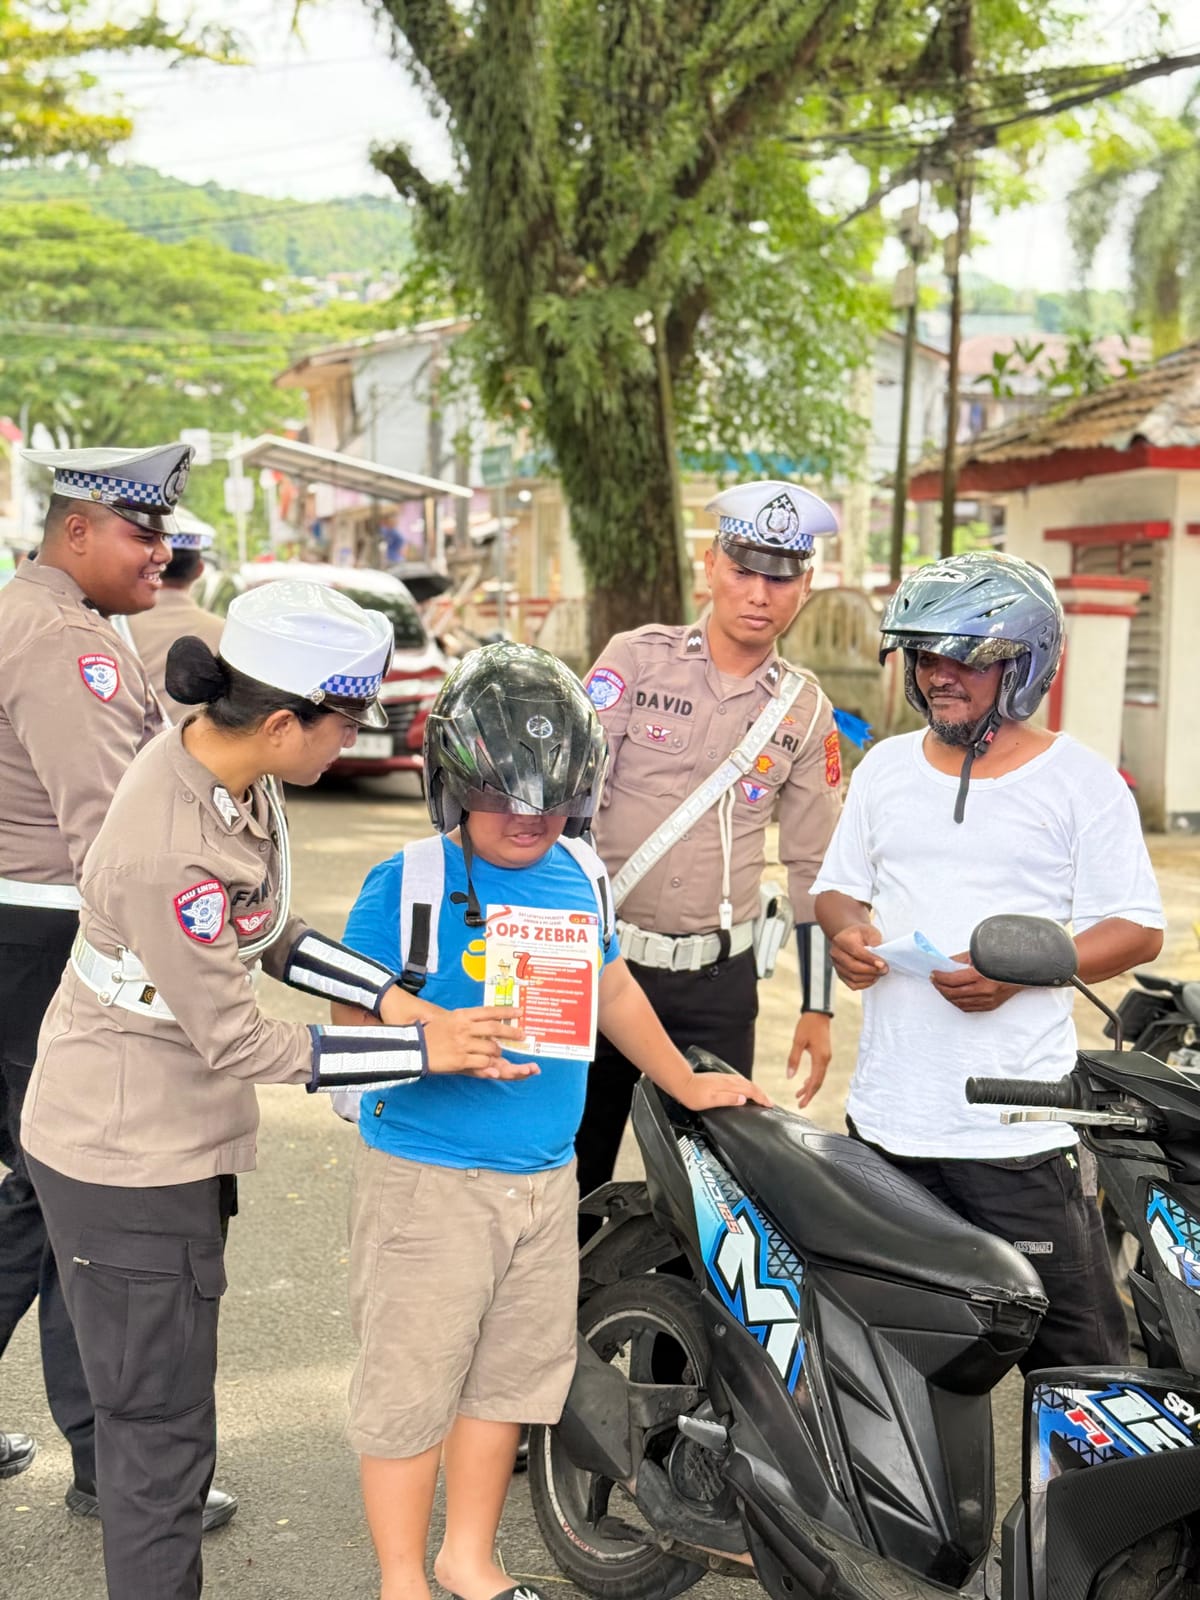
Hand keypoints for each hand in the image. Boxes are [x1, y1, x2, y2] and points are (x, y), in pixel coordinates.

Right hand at [422, 1005, 540, 1078]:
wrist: (412, 1047)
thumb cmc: (428, 1033)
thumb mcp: (446, 1020)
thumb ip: (464, 1021)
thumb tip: (481, 1023)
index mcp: (461, 1015)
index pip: (489, 1011)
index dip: (506, 1011)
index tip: (519, 1011)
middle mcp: (464, 1028)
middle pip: (495, 1029)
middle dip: (511, 1032)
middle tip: (522, 1035)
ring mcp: (463, 1044)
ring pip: (491, 1048)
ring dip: (497, 1053)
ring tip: (498, 1055)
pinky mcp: (460, 1060)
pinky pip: (482, 1063)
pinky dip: (489, 1066)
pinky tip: (493, 1068)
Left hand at [674, 1072, 772, 1112]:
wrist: (681, 1083)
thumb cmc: (694, 1095)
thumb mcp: (710, 1100)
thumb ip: (728, 1099)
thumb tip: (744, 1099)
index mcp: (728, 1086)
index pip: (750, 1091)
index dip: (761, 1098)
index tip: (770, 1104)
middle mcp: (729, 1080)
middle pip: (750, 1085)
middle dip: (761, 1094)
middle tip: (769, 1102)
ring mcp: (724, 1078)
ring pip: (745, 1082)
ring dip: (755, 1089)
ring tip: (760, 1096)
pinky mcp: (720, 1078)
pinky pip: (739, 1081)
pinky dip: (746, 1086)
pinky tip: (744, 1089)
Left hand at [787, 1012, 831, 1107]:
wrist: (818, 1013)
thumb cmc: (807, 1025)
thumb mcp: (798, 1042)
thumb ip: (793, 1059)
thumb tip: (789, 1076)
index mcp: (820, 1058)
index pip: (815, 1081)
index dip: (808, 1094)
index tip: (801, 1103)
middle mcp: (826, 1060)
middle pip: (818, 1082)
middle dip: (810, 1094)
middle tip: (800, 1104)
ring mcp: (826, 1057)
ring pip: (819, 1077)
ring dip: (810, 1086)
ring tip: (799, 1095)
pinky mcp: (824, 1054)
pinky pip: (819, 1070)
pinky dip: (813, 1078)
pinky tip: (805, 1081)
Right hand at [830, 923, 886, 989]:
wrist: (849, 938)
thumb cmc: (860, 935)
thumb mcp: (869, 932)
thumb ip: (875, 942)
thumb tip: (880, 957)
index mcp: (841, 940)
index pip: (856, 952)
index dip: (870, 960)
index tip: (883, 964)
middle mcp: (835, 953)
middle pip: (853, 967)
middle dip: (871, 970)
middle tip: (884, 970)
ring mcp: (836, 965)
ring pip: (853, 977)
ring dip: (869, 978)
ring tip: (879, 973)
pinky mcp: (840, 975)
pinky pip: (852, 984)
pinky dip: (864, 984)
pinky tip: (873, 978)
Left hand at [930, 955, 1019, 1013]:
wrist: (1023, 972)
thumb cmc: (1002, 961)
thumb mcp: (979, 955)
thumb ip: (960, 960)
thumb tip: (944, 964)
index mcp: (981, 976)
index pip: (952, 980)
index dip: (939, 977)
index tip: (933, 973)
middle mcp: (984, 991)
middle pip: (953, 993)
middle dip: (940, 986)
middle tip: (934, 979)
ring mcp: (987, 1000)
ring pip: (958, 1003)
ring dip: (947, 995)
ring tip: (941, 986)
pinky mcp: (989, 1006)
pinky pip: (967, 1008)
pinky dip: (957, 1002)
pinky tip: (953, 995)